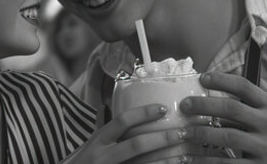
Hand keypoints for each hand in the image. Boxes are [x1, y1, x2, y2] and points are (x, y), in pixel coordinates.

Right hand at [63, 104, 189, 163]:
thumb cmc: (81, 163)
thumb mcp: (89, 145)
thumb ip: (105, 132)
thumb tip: (118, 110)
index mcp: (97, 141)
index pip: (122, 121)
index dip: (144, 113)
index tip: (164, 108)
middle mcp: (103, 156)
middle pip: (137, 144)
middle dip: (163, 137)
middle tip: (184, 132)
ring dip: (167, 160)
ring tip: (186, 155)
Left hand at [178, 73, 266, 162]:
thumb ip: (249, 102)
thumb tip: (214, 87)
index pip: (244, 86)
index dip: (222, 80)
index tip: (202, 78)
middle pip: (232, 109)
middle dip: (204, 105)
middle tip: (184, 105)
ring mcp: (264, 146)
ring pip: (229, 137)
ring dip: (202, 133)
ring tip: (184, 133)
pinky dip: (208, 160)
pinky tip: (193, 158)